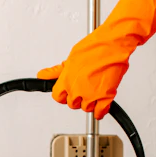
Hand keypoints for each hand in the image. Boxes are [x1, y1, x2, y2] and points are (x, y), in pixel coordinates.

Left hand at [38, 0, 155, 120]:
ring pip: (86, 108)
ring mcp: (91, 95)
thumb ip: (56, 71)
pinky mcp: (105, 97)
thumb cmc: (94, 48)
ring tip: (93, 92)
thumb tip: (42, 75)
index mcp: (66, 80)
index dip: (63, 95)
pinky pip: (100, 112)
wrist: (113, 44)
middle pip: (72, 104)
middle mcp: (77, 90)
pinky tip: (101, 105)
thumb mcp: (70, 58)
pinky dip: (100, 110)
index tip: (67, 92)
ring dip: (89, 103)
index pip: (58, 97)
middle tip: (83, 89)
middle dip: (77, 98)